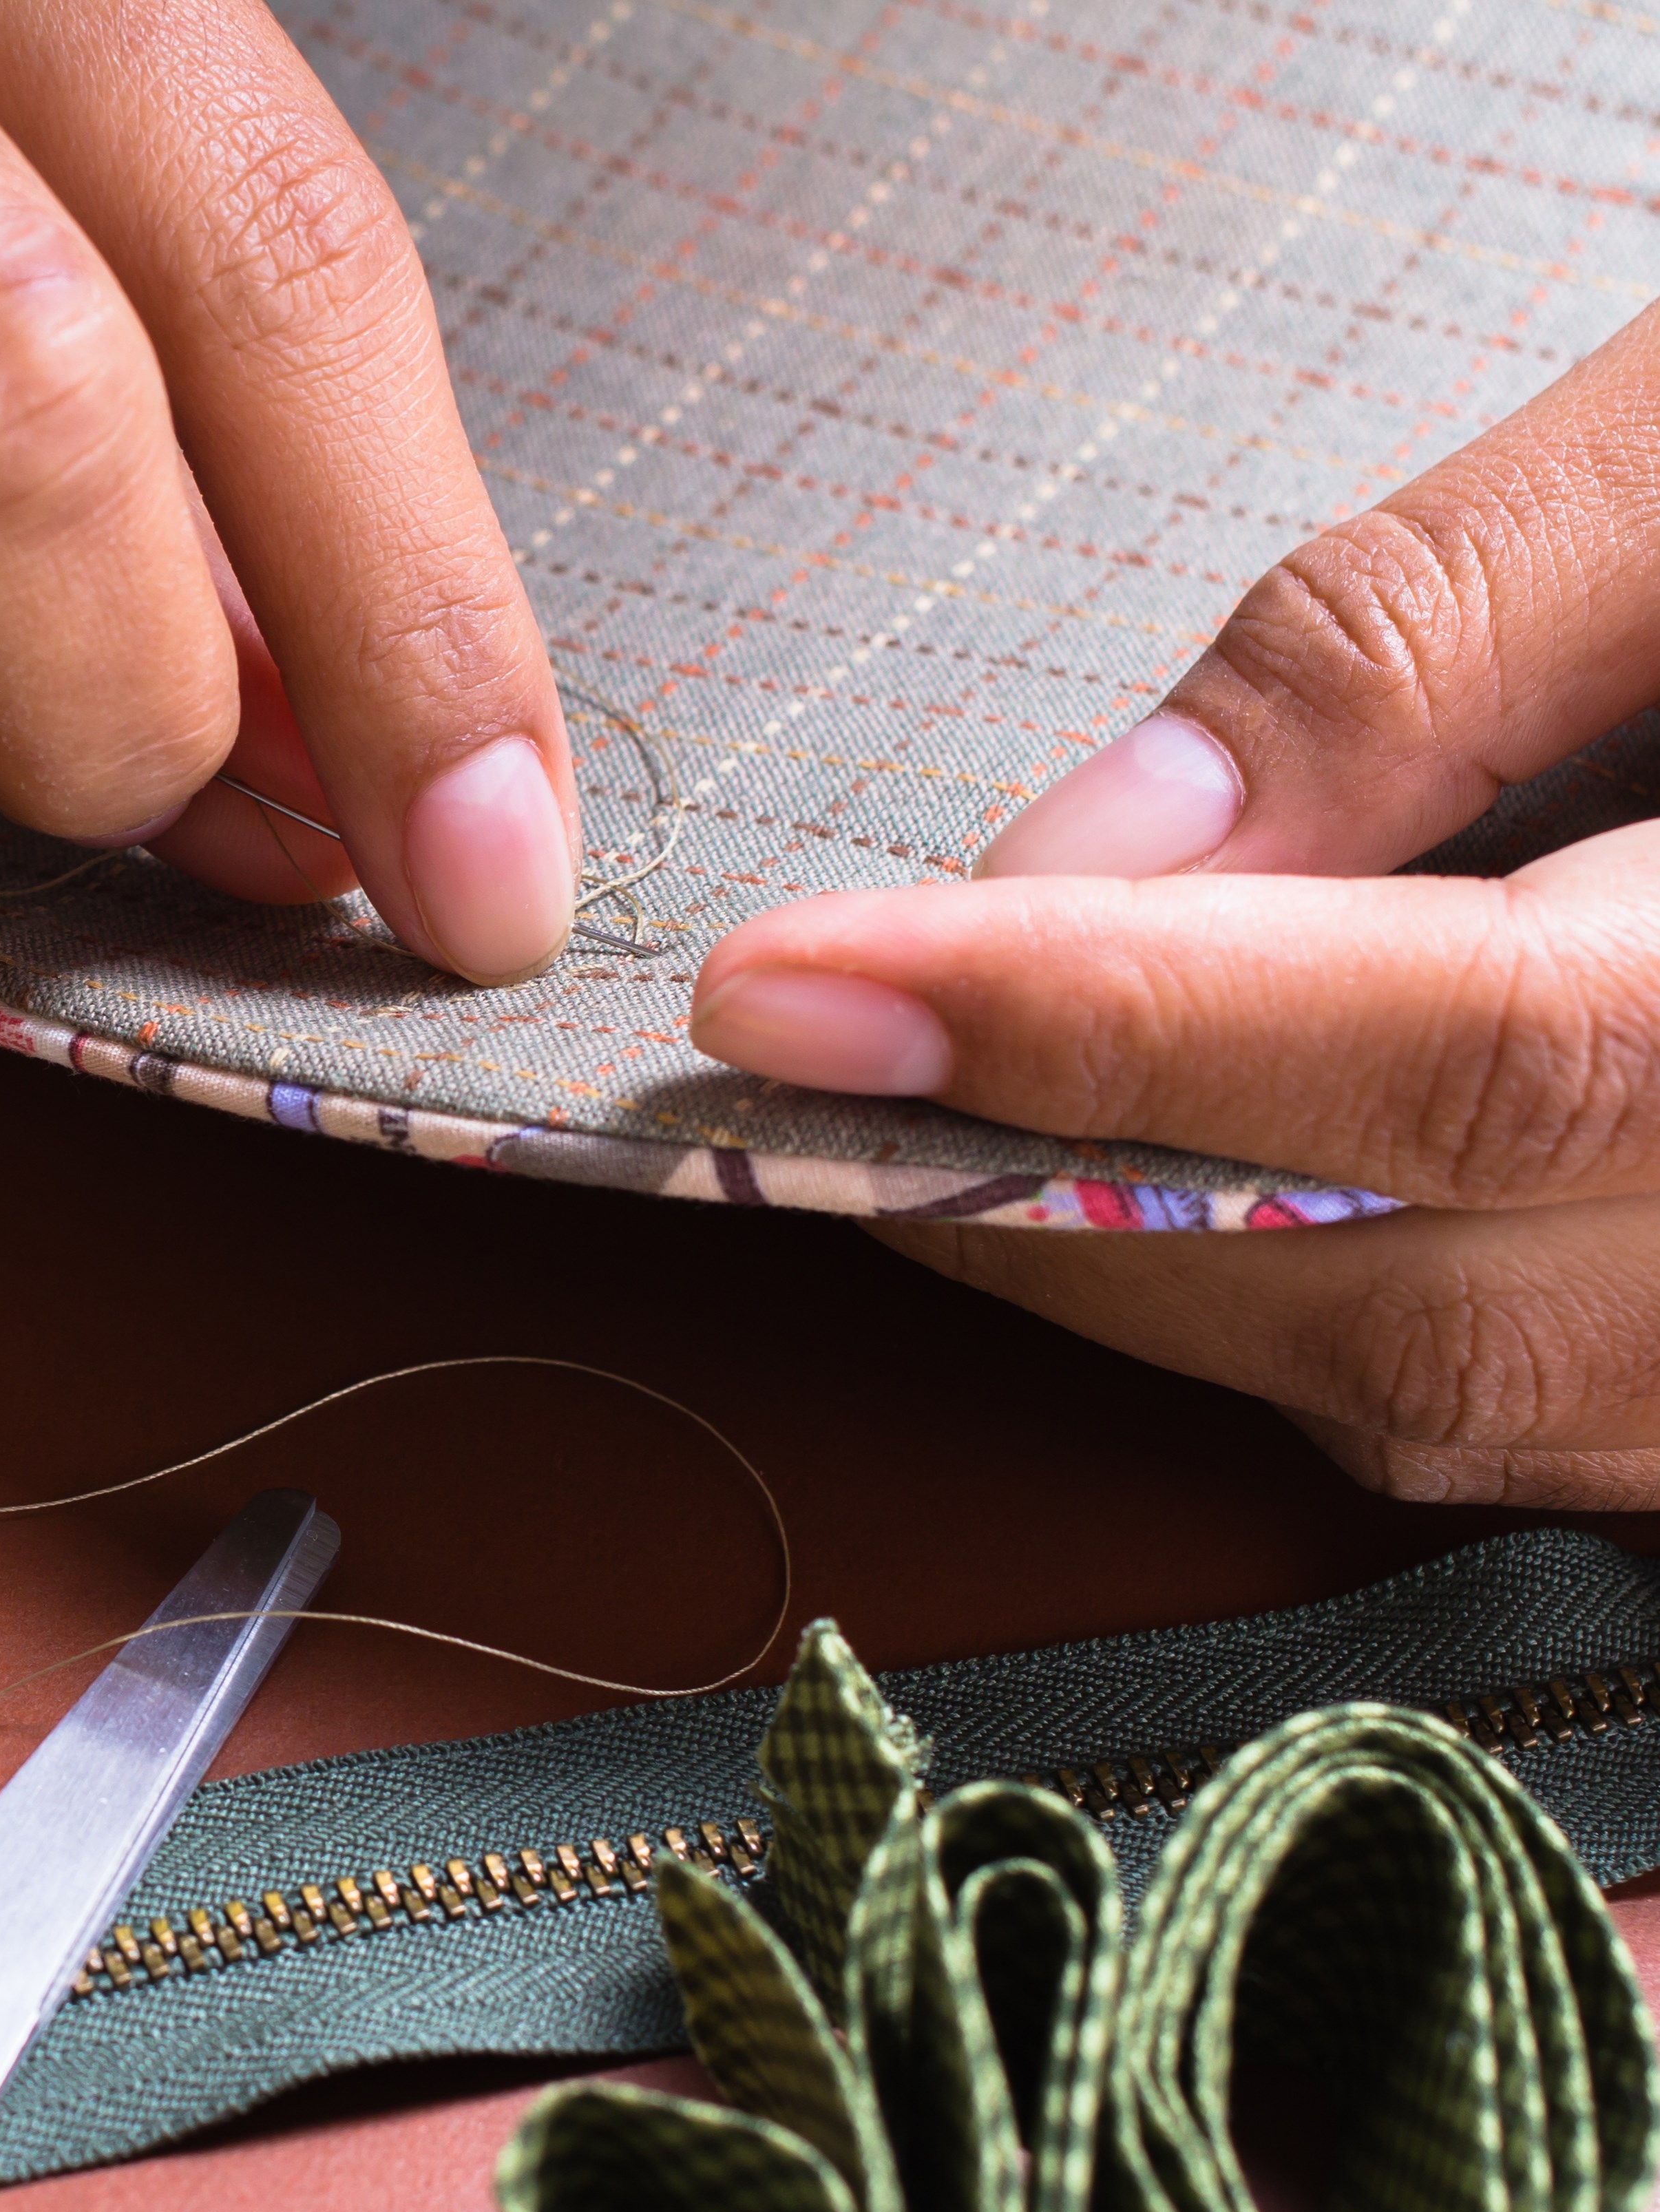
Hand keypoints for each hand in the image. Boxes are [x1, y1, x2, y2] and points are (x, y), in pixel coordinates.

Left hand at [684, 301, 1659, 1507]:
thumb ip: (1426, 645)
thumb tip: (1092, 847)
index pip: (1475, 1055)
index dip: (1106, 1035)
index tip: (791, 986)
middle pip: (1433, 1299)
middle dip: (1064, 1197)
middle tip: (812, 1064)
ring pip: (1469, 1407)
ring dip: (1158, 1284)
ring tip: (942, 1117)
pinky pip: (1553, 1433)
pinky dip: (1332, 1334)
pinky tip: (1176, 1205)